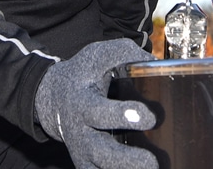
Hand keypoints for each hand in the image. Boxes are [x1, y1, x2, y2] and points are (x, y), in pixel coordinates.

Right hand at [35, 38, 158, 168]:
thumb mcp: (100, 55)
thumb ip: (126, 55)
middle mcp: (82, 133)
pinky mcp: (89, 165)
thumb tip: (156, 65)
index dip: (122, 116)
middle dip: (126, 160)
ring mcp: (85, 153)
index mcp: (82, 104)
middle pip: (101, 154)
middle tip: (152, 161)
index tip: (149, 117)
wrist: (57, 98)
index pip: (99, 113)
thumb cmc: (85, 74)